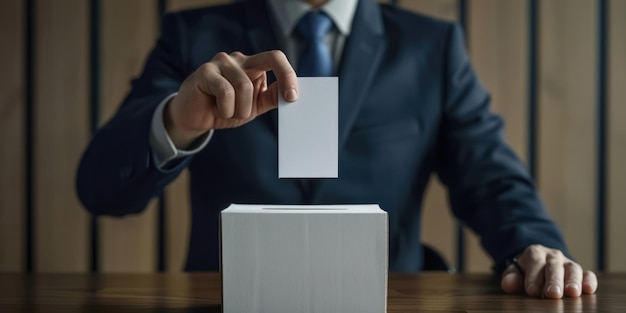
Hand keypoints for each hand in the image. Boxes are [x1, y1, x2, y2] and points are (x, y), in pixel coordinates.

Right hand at [165, 50, 297, 147]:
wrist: (193, 118)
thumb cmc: (224, 109)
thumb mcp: (253, 106)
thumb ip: (271, 98)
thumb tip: (291, 95)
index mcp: (252, 65)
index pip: (276, 59)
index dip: (289, 75)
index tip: (294, 97)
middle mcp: (239, 59)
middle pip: (271, 58)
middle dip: (285, 78)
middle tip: (289, 99)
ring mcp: (222, 62)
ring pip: (246, 86)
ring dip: (241, 109)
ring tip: (228, 113)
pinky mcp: (206, 71)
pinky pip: (226, 92)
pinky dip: (225, 109)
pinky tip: (216, 109)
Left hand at [500, 244, 597, 297]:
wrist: (539, 263)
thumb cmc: (525, 272)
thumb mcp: (514, 272)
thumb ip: (511, 277)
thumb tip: (508, 284)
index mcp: (535, 253)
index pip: (535, 263)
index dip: (534, 277)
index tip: (532, 291)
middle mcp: (553, 256)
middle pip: (554, 266)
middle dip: (553, 280)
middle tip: (552, 294)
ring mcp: (568, 264)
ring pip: (573, 269)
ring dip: (573, 281)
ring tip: (572, 293)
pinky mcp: (580, 273)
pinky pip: (587, 274)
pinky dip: (589, 281)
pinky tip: (588, 290)